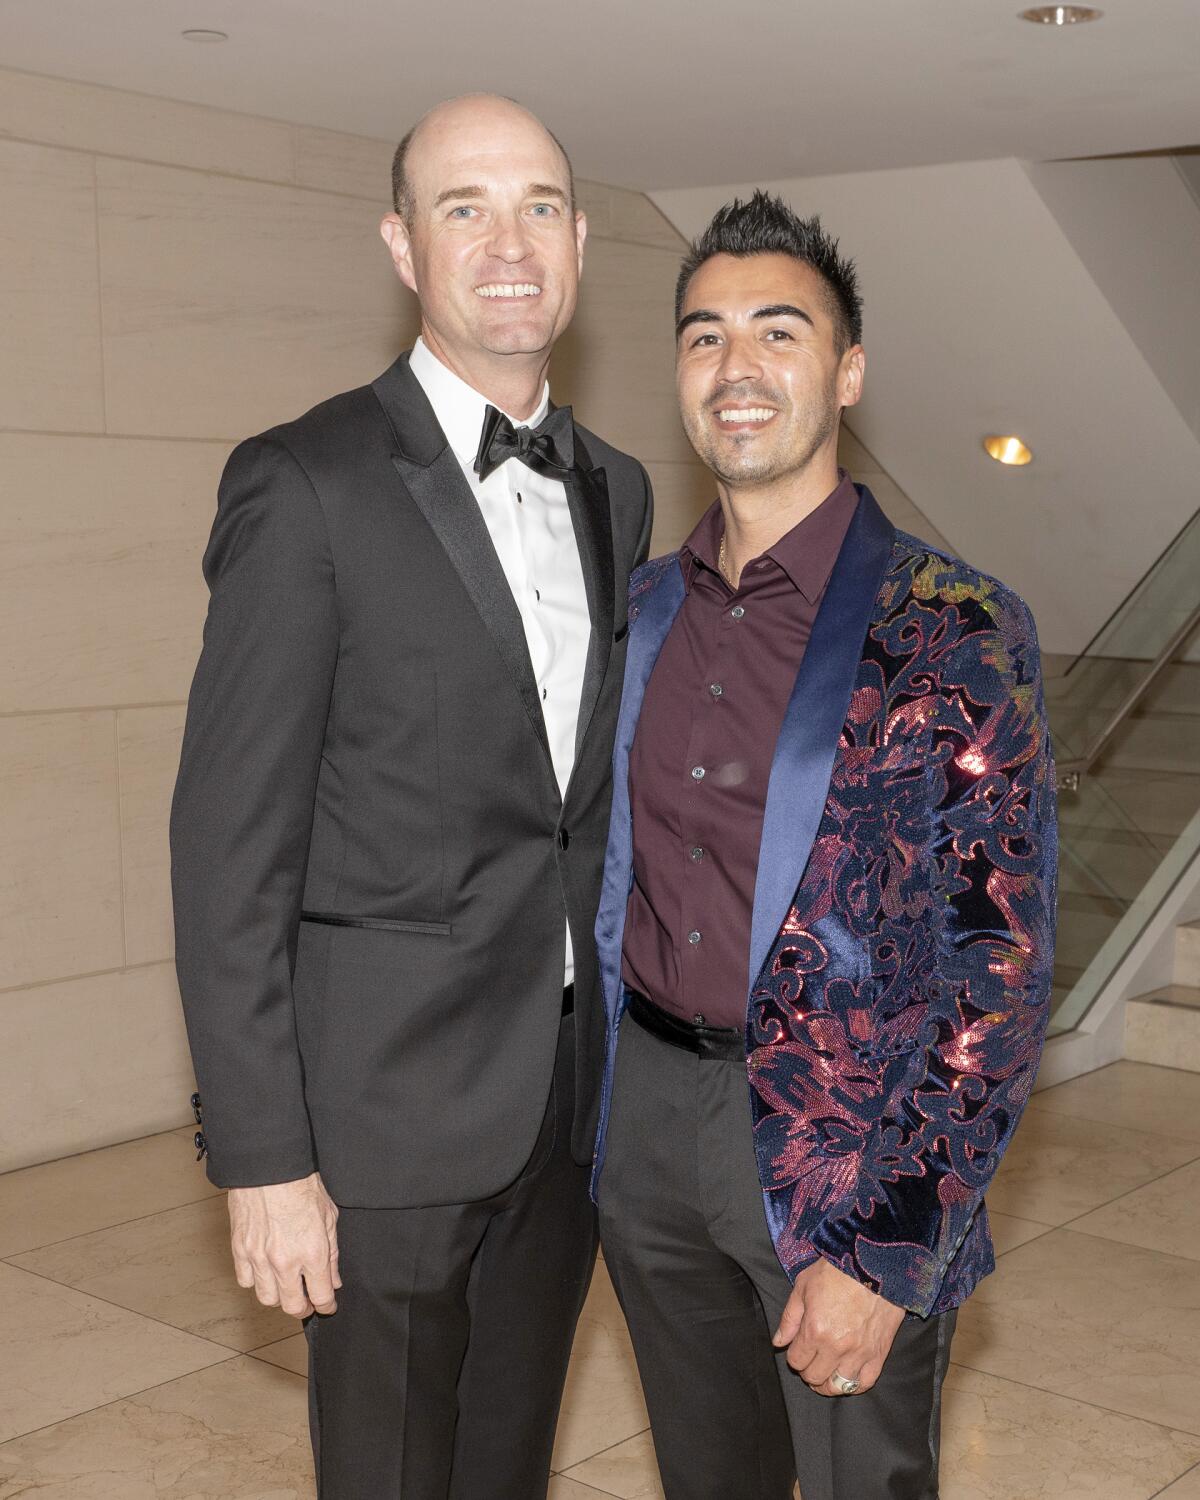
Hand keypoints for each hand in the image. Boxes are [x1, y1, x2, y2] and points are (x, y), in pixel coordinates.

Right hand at [228, 1172, 340, 1318]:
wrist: (269, 1165)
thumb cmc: (302, 1184)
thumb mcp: (329, 1215)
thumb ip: (332, 1252)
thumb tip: (334, 1279)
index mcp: (312, 1252)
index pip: (321, 1296)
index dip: (327, 1305)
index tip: (328, 1305)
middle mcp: (285, 1261)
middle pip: (292, 1306)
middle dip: (304, 1308)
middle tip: (308, 1302)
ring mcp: (259, 1258)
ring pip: (267, 1298)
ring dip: (279, 1297)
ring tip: (286, 1287)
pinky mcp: (240, 1250)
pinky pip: (246, 1281)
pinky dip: (256, 1281)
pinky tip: (265, 1271)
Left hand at [771, 1257, 904, 1396]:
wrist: (874, 1262)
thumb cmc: (837, 1271)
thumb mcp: (803, 1286)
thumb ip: (789, 1318)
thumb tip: (778, 1343)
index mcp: (814, 1330)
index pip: (797, 1361)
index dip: (794, 1357)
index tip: (798, 1349)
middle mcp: (836, 1347)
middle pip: (815, 1377)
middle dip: (808, 1371)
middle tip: (811, 1360)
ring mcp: (859, 1353)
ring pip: (838, 1387)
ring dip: (828, 1383)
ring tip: (826, 1373)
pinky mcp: (879, 1353)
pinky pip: (865, 1383)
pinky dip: (854, 1385)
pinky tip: (847, 1376)